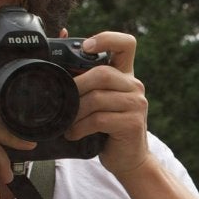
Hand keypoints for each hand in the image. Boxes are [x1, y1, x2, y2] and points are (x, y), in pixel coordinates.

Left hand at [69, 31, 152, 179]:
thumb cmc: (108, 128)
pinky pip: (99, 119)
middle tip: (63, 101)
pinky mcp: (132, 124)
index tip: (86, 47)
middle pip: (102, 73)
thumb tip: (62, 38)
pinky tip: (74, 134)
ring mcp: (137, 105)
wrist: (129, 159)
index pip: (126, 44)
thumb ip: (85, 78)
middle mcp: (135, 86)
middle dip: (76, 87)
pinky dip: (80, 127)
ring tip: (68, 123)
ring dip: (75, 113)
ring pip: (97, 98)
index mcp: (125, 76)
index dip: (106, 39)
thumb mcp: (97, 100)